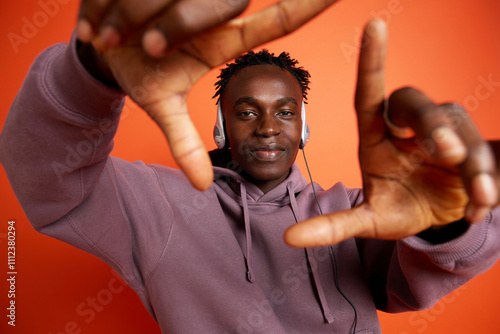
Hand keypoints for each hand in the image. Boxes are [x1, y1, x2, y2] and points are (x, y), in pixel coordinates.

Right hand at [76, 0, 337, 190]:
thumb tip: (205, 188)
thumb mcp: (160, 107)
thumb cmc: (137, 68)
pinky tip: (103, 18)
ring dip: (136, 14)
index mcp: (219, 41)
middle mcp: (212, 10)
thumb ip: (185, 143)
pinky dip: (116, 4)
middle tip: (141, 44)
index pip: (275, 22)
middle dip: (168, 26)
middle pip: (213, 6)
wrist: (99, 41)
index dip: (306, 8)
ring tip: (113, 31)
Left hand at [284, 20, 499, 247]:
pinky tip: (480, 206)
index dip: (372, 60)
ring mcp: (443, 134)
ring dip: (471, 158)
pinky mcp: (473, 146)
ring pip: (458, 125)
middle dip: (435, 126)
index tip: (374, 24)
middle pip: (417, 104)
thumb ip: (333, 227)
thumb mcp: (367, 220)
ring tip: (476, 194)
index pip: (369, 95)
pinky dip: (486, 181)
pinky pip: (484, 153)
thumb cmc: (397, 208)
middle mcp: (407, 128)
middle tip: (448, 154)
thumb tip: (289, 239)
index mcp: (376, 137)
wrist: (437, 219)